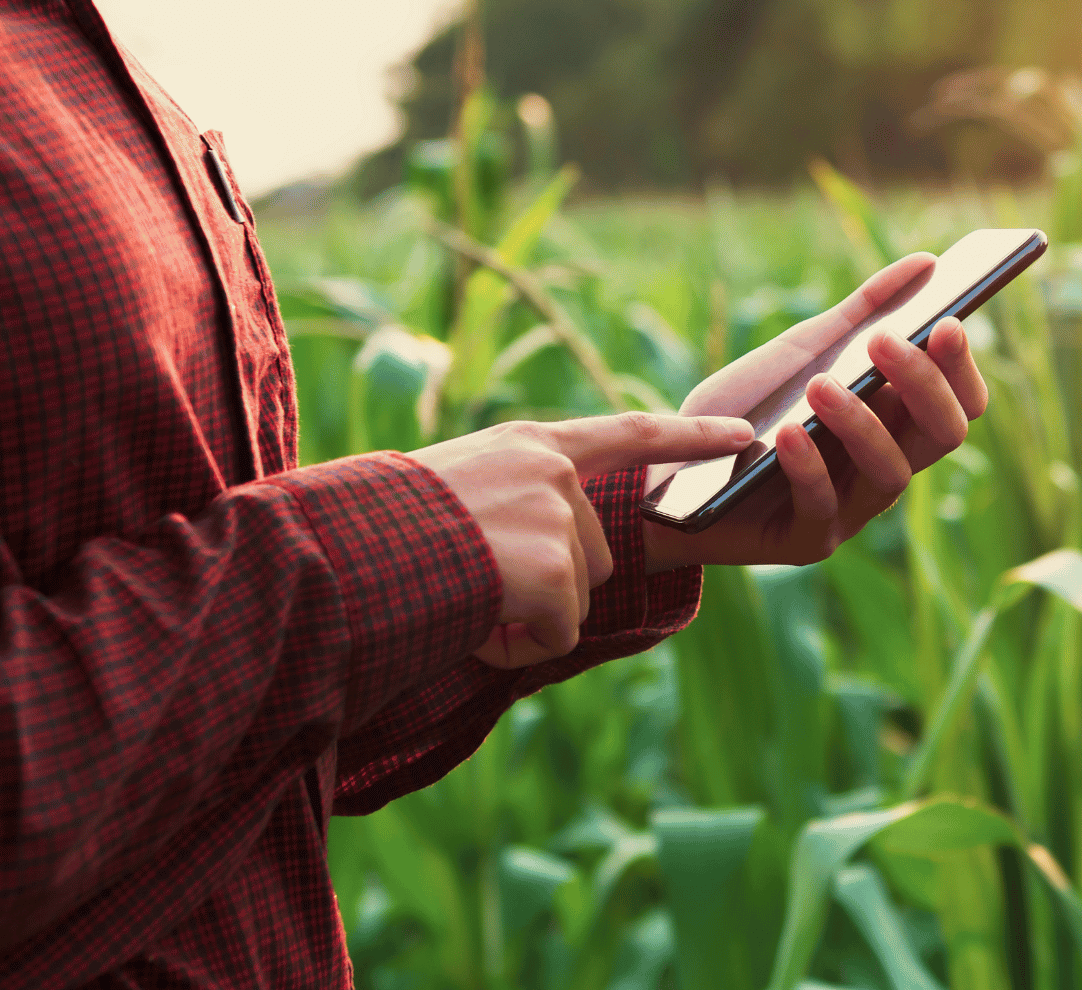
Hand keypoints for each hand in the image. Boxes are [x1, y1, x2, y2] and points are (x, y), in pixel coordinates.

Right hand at [409, 413, 752, 667]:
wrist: (337, 551)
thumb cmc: (378, 530)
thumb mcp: (454, 490)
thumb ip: (516, 499)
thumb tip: (554, 562)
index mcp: (529, 446)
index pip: (628, 435)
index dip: (689, 438)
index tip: (745, 434)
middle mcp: (552, 472)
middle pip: (595, 554)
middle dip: (547, 587)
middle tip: (471, 583)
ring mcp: (555, 516)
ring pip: (578, 595)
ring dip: (528, 618)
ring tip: (462, 597)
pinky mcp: (552, 567)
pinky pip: (560, 632)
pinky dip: (519, 647)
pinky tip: (472, 625)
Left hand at [642, 252, 989, 571]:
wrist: (672, 468)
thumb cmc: (749, 409)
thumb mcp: (805, 351)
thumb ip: (865, 310)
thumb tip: (926, 262)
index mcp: (898, 423)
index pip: (961, 402)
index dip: (960, 367)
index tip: (945, 322)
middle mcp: (888, 466)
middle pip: (944, 435)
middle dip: (922, 385)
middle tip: (884, 342)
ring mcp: (853, 509)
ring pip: (892, 473)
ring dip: (860, 423)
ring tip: (821, 386)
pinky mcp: (809, 541)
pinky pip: (822, 506)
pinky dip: (809, 465)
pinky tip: (789, 434)